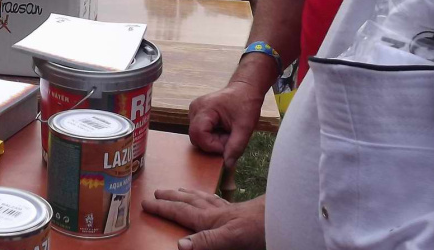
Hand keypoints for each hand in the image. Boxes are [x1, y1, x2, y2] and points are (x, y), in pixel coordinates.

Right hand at [142, 189, 264, 249]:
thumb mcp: (231, 239)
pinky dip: (211, 198)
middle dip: (172, 197)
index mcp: (211, 219)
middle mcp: (217, 212)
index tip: (146, 203)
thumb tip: (180, 245)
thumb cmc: (260, 229)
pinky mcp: (243, 212)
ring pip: (204, 199)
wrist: (287, 216)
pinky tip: (214, 200)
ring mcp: (230, 210)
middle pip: (190, 201)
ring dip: (189, 194)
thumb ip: (206, 241)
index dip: (163, 208)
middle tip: (158, 192)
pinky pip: (220, 202)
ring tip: (180, 190)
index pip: (181, 212)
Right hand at [187, 81, 264, 167]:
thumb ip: (236, 147)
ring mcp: (194, 111)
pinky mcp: (197, 114)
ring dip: (213, 140)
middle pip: (196, 137)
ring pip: (198, 136)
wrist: (245, 89)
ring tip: (227, 132)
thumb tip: (227, 165)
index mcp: (204, 109)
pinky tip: (222, 129)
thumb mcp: (245, 128)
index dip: (212, 145)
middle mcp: (195, 109)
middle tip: (229, 137)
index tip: (228, 144)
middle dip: (213, 143)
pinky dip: (211, 135)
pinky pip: (200, 132)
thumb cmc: (245, 104)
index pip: (198, 135)